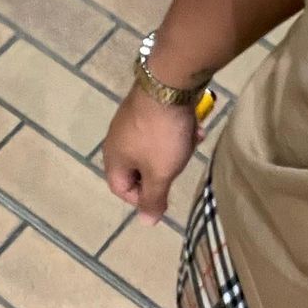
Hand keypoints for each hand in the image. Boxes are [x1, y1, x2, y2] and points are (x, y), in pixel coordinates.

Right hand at [102, 87, 201, 224]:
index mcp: (114, 159)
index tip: (165, 193)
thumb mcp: (160, 173)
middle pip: (138, 168)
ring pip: (153, 147)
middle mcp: (117, 140)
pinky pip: (159, 128)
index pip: (122, 190)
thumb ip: (153, 198)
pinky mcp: (146, 106)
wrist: (169, 84)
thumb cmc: (161, 136)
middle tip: (179, 165)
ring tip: (191, 141)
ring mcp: (130, 120)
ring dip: (174, 149)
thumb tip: (146, 223)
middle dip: (163, 170)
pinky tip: (194, 126)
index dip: (143, 198)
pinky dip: (176, 132)